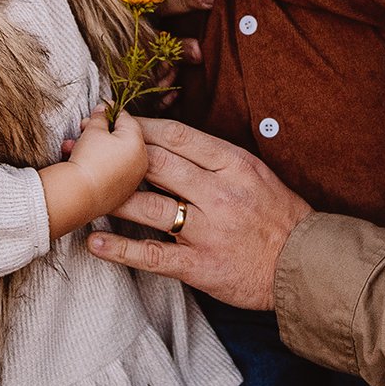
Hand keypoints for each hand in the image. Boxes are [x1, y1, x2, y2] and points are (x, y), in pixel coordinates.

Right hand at [45, 107, 149, 234]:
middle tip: (83, 128)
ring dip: (93, 148)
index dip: (109, 112)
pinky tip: (79, 162)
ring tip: (72, 146)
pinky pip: (111, 172)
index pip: (126, 119)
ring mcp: (132, 179)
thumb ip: (100, 117)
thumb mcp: (93, 130)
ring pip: (113, 156)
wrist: (79, 195)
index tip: (98, 110)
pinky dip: (98, 165)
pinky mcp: (121, 193)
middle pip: (121, 138)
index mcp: (137, 143)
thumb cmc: (88, 159)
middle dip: (99, 131)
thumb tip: (103, 110)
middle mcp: (140, 162)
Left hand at [86, 116, 311, 308]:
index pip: (178, 137)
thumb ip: (217, 158)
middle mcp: (217, 194)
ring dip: (111, 196)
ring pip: (148, 207)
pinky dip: (121, 249)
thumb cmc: (279, 216)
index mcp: (233, 165)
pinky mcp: (198, 265)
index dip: (142, 126)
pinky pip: (152, 256)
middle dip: (115, 153)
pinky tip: (95, 243)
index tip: (115, 120)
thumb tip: (172, 141)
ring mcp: (206, 231)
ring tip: (81, 189)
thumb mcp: (256, 173)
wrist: (304, 265)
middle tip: (83, 144)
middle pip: (156, 165)